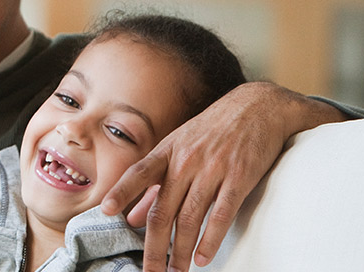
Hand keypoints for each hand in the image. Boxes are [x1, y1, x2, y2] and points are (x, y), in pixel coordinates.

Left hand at [100, 82, 345, 271]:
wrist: (258, 107)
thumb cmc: (213, 130)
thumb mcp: (179, 148)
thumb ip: (155, 185)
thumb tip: (132, 217)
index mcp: (168, 152)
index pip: (139, 173)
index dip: (121, 191)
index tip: (105, 210)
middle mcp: (186, 161)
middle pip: (163, 210)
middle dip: (154, 246)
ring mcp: (213, 169)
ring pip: (190, 218)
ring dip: (181, 251)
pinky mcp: (240, 178)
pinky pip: (221, 215)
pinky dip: (210, 240)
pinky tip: (202, 258)